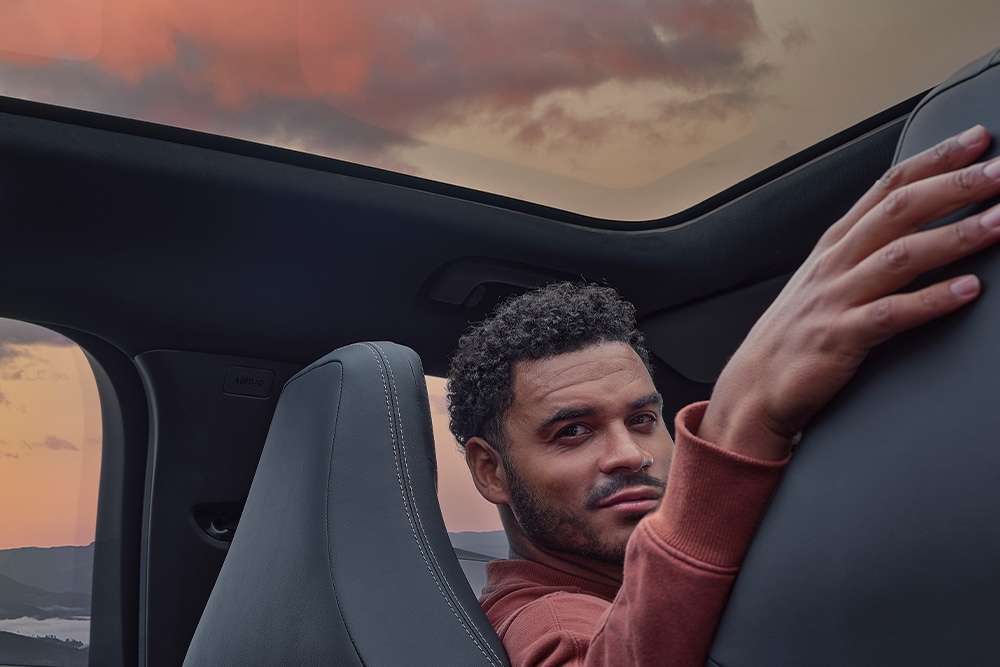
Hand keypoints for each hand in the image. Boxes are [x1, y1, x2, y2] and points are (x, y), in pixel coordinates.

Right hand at [700, 125, 999, 460]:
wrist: (753, 387)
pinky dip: (931, 300)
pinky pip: (891, 314)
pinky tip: (967, 291)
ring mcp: (837, 299)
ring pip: (900, 256)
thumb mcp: (825, 280)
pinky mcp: (841, 338)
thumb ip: (866, 250)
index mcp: (835, 244)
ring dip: (954, 236)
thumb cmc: (796, 335)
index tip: (977, 139)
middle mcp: (836, 263)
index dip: (934, 159)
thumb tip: (916, 224)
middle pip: (898, 210)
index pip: (887, 187)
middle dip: (954, 186)